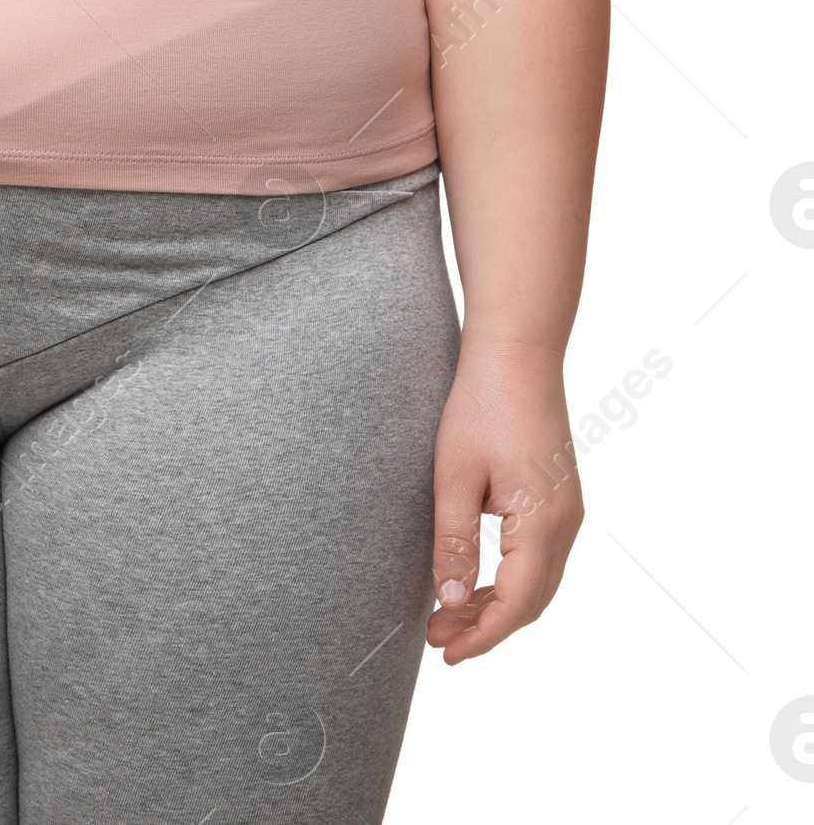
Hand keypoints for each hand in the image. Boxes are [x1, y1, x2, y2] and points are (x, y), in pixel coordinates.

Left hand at [426, 337, 583, 664]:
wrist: (518, 352)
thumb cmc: (482, 406)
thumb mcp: (454, 477)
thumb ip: (453, 543)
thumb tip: (451, 604)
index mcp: (543, 525)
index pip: (516, 605)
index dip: (481, 636)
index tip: (445, 654)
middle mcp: (566, 525)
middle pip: (532, 601)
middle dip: (486, 627)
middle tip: (438, 638)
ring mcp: (568, 511)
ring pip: (538, 582)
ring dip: (498, 604)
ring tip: (449, 615)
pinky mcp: (559, 498)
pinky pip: (540, 557)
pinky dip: (510, 579)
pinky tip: (476, 579)